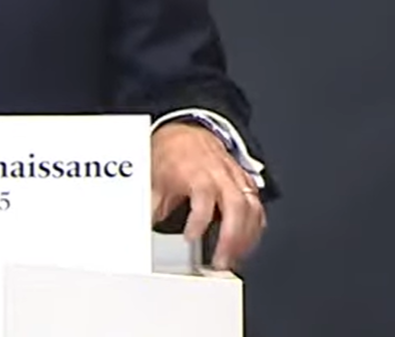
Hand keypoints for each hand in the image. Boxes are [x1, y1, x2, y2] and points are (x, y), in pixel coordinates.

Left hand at [149, 122, 264, 270]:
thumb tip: (137, 230)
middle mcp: (220, 175)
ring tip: (234, 259)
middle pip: (236, 205)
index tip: (190, 237)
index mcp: (197, 172)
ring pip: (251, 208)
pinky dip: (254, 229)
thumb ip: (152, 207)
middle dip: (231, 237)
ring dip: (245, 238)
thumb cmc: (173, 155)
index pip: (203, 197)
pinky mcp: (245, 185)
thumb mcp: (156, 178)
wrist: (187, 133)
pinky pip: (257, 208)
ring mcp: (236, 180)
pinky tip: (246, 245)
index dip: (198, 220)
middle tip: (221, 261)